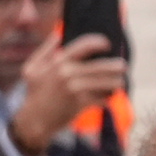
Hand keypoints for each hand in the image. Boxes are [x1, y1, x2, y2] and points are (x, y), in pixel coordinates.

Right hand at [12, 37, 127, 148]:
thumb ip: (45, 50)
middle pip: (104, 65)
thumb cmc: (34, 93)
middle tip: (123, 67)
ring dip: (116, 83)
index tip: (108, 44)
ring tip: (118, 82)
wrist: (33, 121)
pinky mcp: (81, 104)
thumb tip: (58, 34)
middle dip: (117, 66)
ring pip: (108, 83)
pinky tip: (107, 97)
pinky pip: (104, 98)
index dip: (100, 42)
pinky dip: (107, 98)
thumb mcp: (32, 68)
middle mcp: (68, 73)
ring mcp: (75, 89)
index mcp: (59, 61)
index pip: (86, 45)